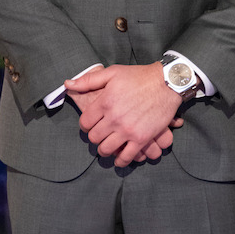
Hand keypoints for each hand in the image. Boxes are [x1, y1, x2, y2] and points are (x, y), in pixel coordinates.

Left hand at [65, 63, 184, 166]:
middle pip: (94, 138)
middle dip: (95, 138)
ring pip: (106, 149)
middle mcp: (113, 118)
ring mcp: (127, 130)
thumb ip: (88, 80)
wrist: (166, 83)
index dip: (85, 126)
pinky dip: (120, 160)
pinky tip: (119, 158)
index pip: (85, 123)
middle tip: (100, 136)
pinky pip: (126, 157)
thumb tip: (67, 84)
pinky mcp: (141, 138)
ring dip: (104, 150)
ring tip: (107, 147)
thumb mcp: (112, 73)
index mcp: (104, 102)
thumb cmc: (139, 76)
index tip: (90, 125)